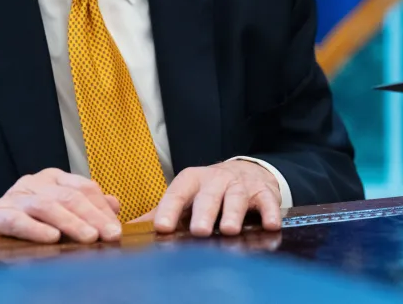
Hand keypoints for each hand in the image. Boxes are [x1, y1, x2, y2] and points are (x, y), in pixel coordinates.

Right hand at [0, 168, 122, 243]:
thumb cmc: (32, 226)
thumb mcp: (63, 217)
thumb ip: (88, 210)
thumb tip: (115, 205)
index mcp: (53, 180)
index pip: (84, 188)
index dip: (102, 208)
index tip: (116, 230)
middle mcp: (34, 183)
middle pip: (68, 196)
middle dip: (92, 216)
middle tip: (109, 235)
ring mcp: (14, 197)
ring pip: (46, 205)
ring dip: (70, 222)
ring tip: (88, 237)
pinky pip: (17, 220)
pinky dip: (35, 229)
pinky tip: (51, 238)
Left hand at [135, 160, 280, 236]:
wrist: (247, 171)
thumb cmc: (210, 189)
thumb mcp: (186, 194)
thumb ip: (162, 211)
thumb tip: (131, 227)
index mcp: (192, 181)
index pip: (177, 194)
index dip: (169, 210)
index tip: (162, 227)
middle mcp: (216, 180)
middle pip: (207, 196)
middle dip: (203, 213)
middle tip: (198, 231)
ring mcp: (240, 186)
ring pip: (236, 199)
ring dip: (232, 213)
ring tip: (229, 230)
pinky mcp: (264, 193)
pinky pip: (268, 202)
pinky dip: (270, 213)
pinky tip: (270, 225)